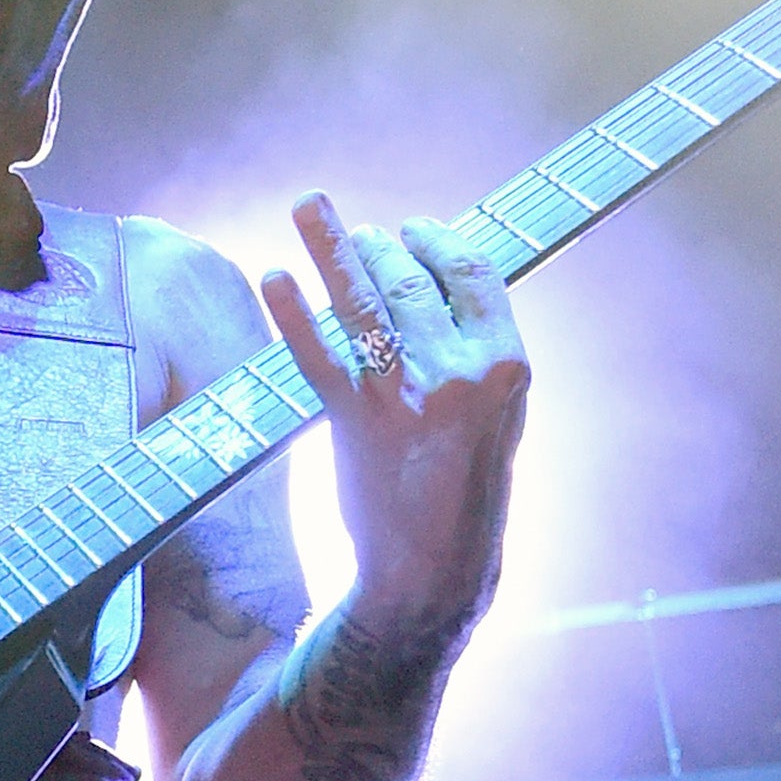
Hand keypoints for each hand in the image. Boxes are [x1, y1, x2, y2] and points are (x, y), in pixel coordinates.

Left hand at [259, 192, 529, 626]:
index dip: (439, 241)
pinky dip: (292, 313)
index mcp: (508, 365)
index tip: (416, 228)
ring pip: (366, 301)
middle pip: (413, 279)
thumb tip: (441, 289)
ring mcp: (405, 395)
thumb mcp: (500, 417)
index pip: (473, 272)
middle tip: (361, 236)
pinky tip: (272, 276)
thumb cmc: (467, 494)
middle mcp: (462, 372)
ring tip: (309, 207)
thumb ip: (480, 355)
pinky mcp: (355, 421)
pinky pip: (317, 355)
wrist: (434, 573)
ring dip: (333, 246)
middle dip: (381, 248)